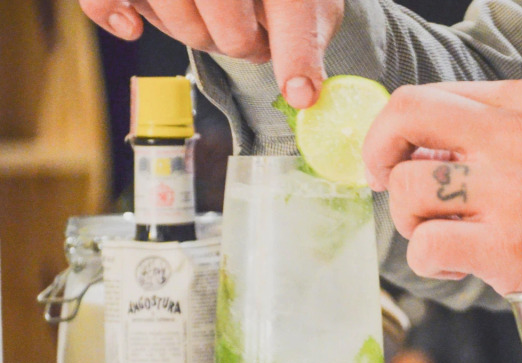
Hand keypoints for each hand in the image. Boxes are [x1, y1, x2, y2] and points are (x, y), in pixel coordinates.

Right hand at [77, 0, 344, 107]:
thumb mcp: (305, 2)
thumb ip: (306, 40)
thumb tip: (305, 93)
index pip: (290, 6)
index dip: (297, 55)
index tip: (299, 93)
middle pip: (224, 20)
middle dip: (237, 44)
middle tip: (250, 38)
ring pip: (173, 12)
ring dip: (190, 32)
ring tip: (212, 17)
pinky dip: (113, 12)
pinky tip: (133, 27)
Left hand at [363, 80, 521, 294]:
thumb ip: (483, 129)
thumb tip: (407, 146)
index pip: (424, 96)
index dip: (389, 129)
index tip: (388, 158)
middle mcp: (517, 138)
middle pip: (404, 121)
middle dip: (378, 158)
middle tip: (389, 188)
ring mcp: (512, 193)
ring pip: (406, 189)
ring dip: (409, 220)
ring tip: (442, 234)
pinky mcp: (507, 247)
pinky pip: (425, 246)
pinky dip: (427, 261)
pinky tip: (456, 264)